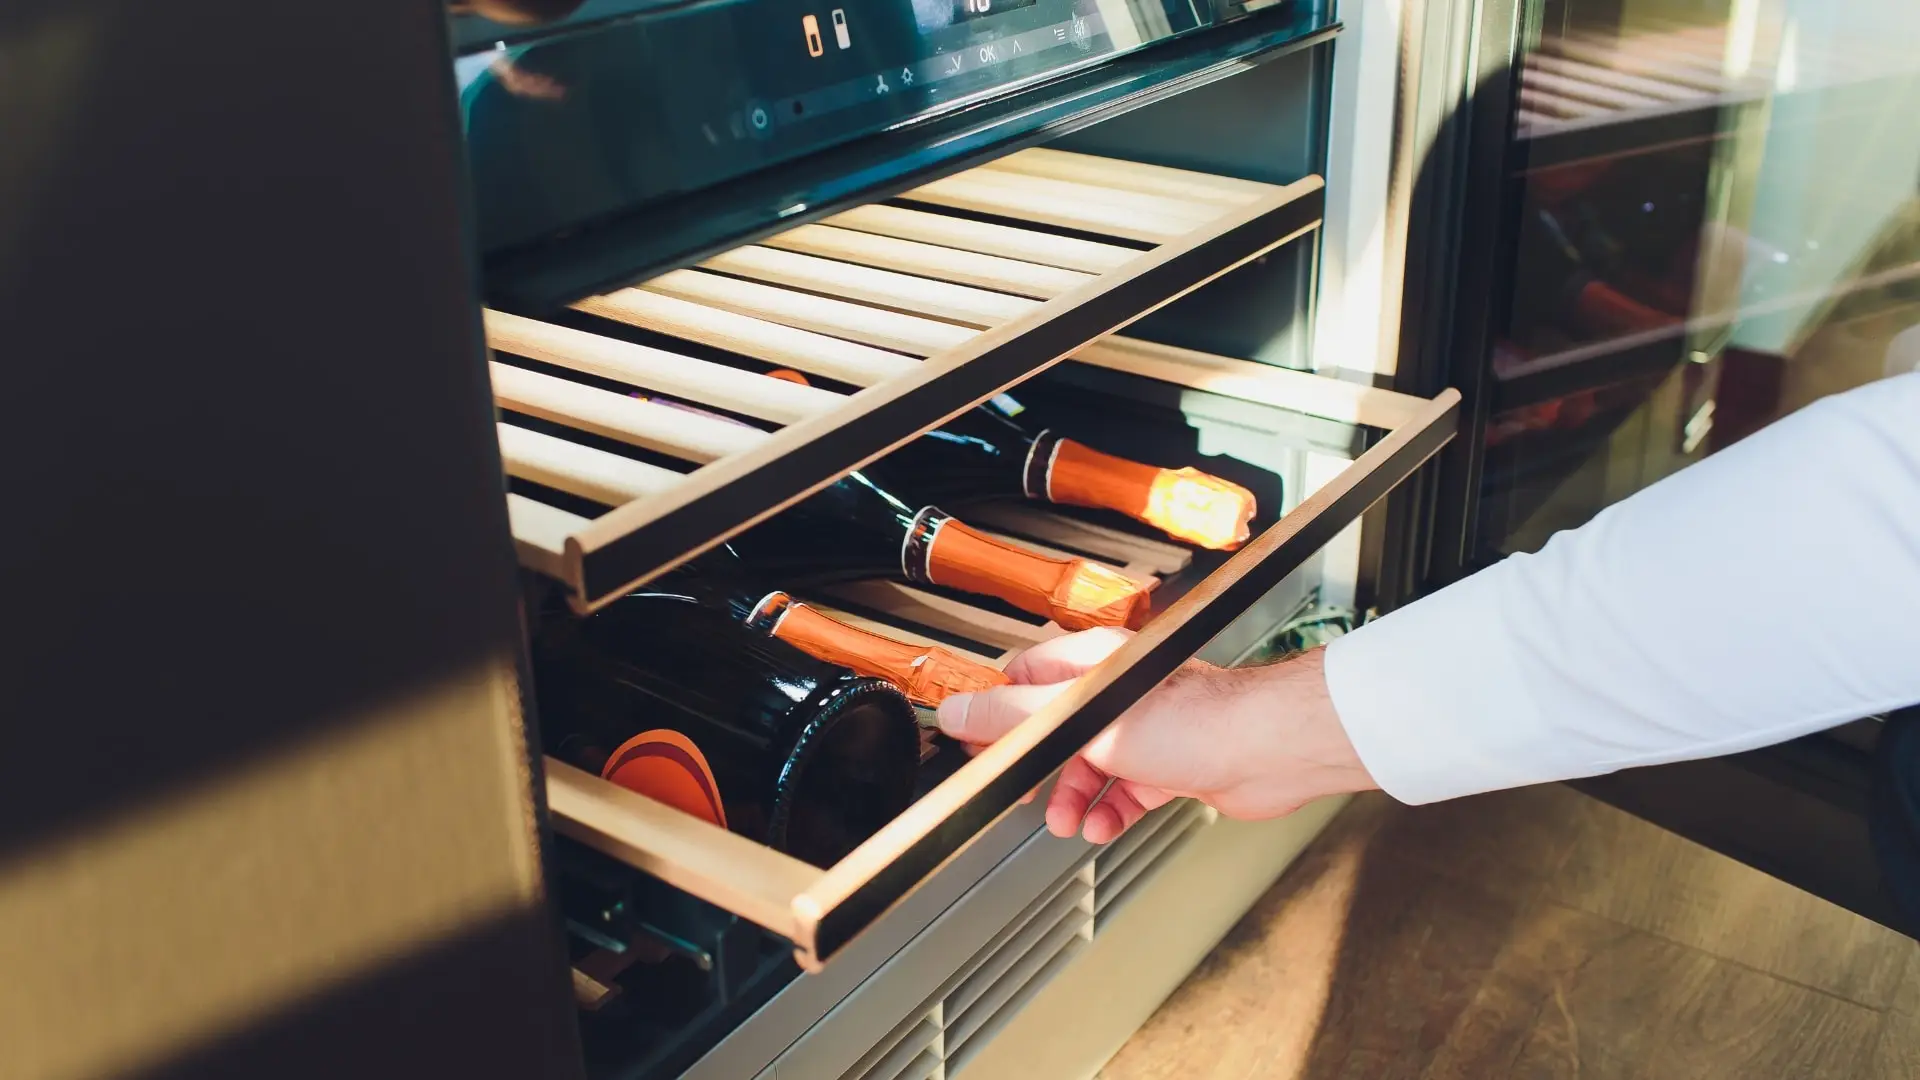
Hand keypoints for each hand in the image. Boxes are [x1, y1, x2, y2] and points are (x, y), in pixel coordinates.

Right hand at [935, 628, 1375, 842]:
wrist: (1266, 752)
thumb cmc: (1194, 720)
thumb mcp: (1084, 718)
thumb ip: (1017, 716)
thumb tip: (959, 710)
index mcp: (1093, 666)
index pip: (1026, 680)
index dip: (999, 715)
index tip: (980, 746)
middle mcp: (1118, 694)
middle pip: (1055, 730)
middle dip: (1037, 768)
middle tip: (1022, 791)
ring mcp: (1145, 731)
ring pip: (1090, 767)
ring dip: (1073, 798)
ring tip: (1067, 820)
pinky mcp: (1170, 765)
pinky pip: (1124, 792)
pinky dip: (1110, 812)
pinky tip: (1105, 825)